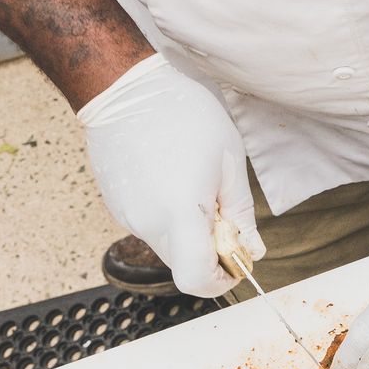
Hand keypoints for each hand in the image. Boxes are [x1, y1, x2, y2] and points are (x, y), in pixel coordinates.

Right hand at [78, 55, 259, 298]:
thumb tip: (252, 250)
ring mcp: (128, 216)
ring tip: (193, 182)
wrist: (124, 87)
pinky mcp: (117, 205)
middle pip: (183, 264)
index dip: (221, 278)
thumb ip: (241, 213)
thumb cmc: (183, 114)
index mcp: (180, 214)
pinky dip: (167, 214)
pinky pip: (150, 224)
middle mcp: (148, 223)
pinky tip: (170, 175)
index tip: (235, 255)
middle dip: (208, 249)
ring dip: (187, 229)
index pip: (197, 281)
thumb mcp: (229, 160)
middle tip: (220, 206)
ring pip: (167, 244)